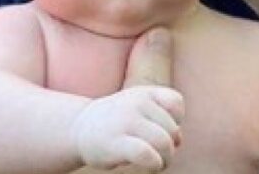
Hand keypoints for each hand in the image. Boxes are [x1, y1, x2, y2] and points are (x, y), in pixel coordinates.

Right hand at [71, 27, 182, 170]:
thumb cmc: (117, 121)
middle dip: (171, 147)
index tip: (162, 130)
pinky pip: (147, 154)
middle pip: (172, 130)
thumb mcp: (140, 107)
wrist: (79, 128)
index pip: (176, 103)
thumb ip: (162, 118)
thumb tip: (178, 140)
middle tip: (160, 154)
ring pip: (163, 142)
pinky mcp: (116, 142)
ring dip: (166, 158)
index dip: (176, 121)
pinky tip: (151, 165)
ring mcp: (126, 121)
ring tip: (158, 163)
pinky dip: (155, 163)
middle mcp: (136, 103)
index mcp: (144, 93)